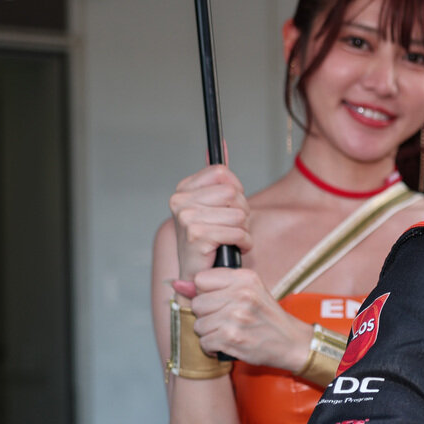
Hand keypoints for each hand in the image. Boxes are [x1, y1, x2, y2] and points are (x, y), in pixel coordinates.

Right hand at [170, 163, 251, 283]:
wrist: (200, 278)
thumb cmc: (212, 244)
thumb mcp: (217, 206)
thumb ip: (219, 178)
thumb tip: (221, 145)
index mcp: (184, 190)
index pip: (222, 173)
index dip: (235, 192)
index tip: (228, 208)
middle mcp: (180, 201)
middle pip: (233, 192)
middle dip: (242, 213)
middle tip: (231, 229)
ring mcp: (186, 217)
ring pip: (239, 213)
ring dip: (244, 231)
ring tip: (230, 240)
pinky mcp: (197, 235)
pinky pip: (238, 231)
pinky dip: (244, 243)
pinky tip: (232, 249)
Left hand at [181, 266, 310, 370]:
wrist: (291, 342)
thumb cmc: (267, 317)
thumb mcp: (247, 292)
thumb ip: (212, 286)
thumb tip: (176, 284)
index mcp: (245, 278)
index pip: (201, 279)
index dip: (207, 293)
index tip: (222, 301)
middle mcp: (241, 294)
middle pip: (197, 304)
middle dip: (207, 315)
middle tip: (228, 319)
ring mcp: (236, 316)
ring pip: (198, 325)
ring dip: (210, 333)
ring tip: (230, 332)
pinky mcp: (232, 338)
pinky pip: (204, 342)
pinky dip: (213, 347)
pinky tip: (229, 343)